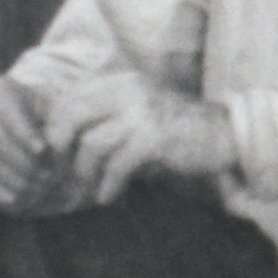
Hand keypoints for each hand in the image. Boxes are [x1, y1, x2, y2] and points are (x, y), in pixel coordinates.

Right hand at [0, 76, 60, 212]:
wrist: (19, 127)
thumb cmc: (45, 119)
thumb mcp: (57, 113)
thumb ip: (58, 125)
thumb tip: (53, 147)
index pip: (8, 110)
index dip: (24, 132)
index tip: (43, 151)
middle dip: (21, 162)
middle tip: (45, 180)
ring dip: (8, 178)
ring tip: (33, 193)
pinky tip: (11, 199)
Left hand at [57, 86, 233, 207]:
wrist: (222, 135)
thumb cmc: (173, 129)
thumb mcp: (136, 111)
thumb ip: (104, 116)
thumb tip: (60, 138)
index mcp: (120, 81)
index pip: (70, 97)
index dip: (54, 124)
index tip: (56, 149)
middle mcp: (128, 90)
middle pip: (73, 114)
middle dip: (61, 145)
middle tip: (64, 167)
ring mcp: (142, 112)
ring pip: (91, 143)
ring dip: (85, 171)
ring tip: (91, 185)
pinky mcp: (153, 137)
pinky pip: (117, 164)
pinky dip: (108, 184)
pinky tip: (109, 196)